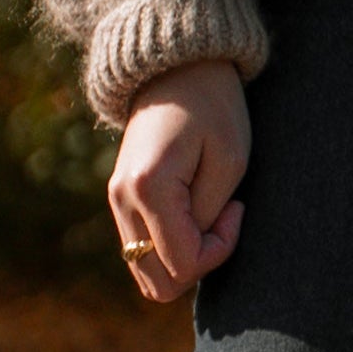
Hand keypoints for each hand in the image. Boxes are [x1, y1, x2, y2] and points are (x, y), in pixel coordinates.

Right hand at [109, 59, 250, 301]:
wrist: (176, 68)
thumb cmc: (214, 106)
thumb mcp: (229, 160)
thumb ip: (209, 217)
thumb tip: (193, 254)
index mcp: (149, 189)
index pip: (182, 264)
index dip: (220, 249)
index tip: (236, 209)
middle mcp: (122, 200)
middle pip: (157, 283)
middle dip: (199, 264)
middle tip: (223, 219)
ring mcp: (116, 201)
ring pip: (146, 271)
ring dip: (184, 256)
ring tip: (209, 211)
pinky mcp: (120, 199)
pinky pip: (143, 248)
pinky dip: (171, 244)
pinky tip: (194, 209)